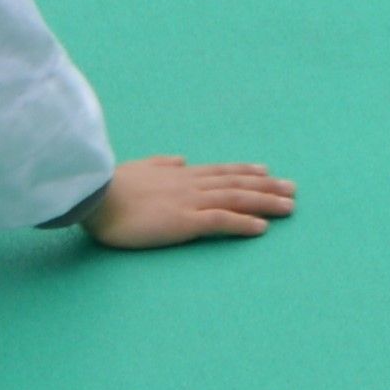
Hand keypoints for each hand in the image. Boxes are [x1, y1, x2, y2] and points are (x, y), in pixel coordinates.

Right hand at [83, 155, 300, 248]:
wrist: (97, 195)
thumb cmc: (111, 186)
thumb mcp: (140, 168)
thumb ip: (161, 164)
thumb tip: (180, 160)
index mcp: (180, 174)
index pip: (221, 171)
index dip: (246, 172)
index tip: (267, 172)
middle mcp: (192, 184)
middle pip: (237, 184)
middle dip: (267, 187)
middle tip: (292, 190)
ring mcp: (190, 202)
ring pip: (236, 199)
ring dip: (265, 203)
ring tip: (289, 207)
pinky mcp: (185, 221)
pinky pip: (221, 221)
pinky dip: (243, 223)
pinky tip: (262, 228)